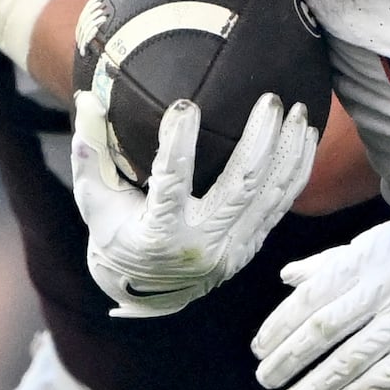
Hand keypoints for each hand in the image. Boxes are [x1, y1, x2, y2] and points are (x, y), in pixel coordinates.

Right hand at [77, 89, 317, 317]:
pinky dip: (297, 170)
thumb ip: (89, 155)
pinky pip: (282, 203)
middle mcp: (203, 245)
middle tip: (268, 99)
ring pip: (270, 194)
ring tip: (297, 111)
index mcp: (160, 234)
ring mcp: (233, 248)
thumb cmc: (117, 235)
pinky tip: (305, 137)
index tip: (185, 106)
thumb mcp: (94, 202)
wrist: (147, 290)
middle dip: (259, 139)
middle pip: (240, 187)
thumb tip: (84, 100)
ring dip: (288, 150)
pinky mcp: (252, 244)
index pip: (171, 184)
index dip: (178, 144)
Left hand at [251, 219, 389, 389]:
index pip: (314, 296)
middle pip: (326, 330)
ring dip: (314, 386)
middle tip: (265, 379)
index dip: (281, 325)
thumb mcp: (380, 244)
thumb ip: (332, 262)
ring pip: (351, 361)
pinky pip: (383, 379)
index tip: (259, 348)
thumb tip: (287, 277)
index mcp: (369, 260)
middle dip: (290, 358)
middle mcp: (387, 291)